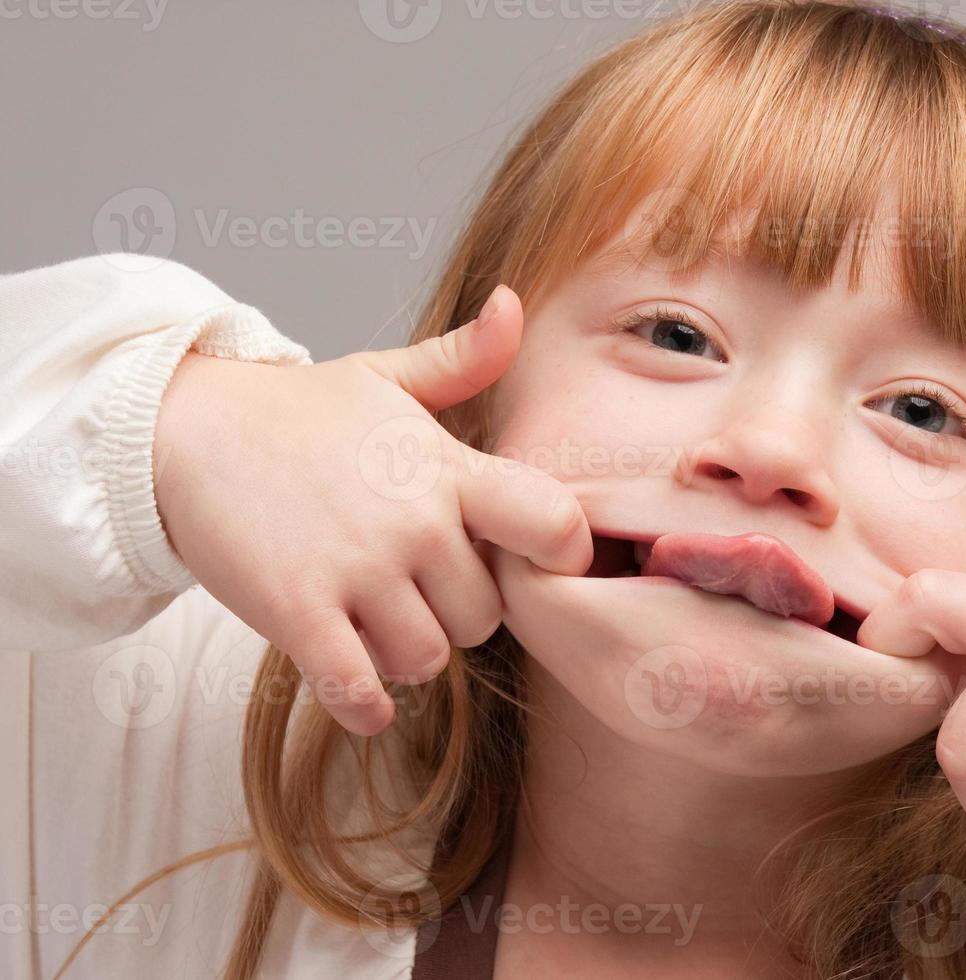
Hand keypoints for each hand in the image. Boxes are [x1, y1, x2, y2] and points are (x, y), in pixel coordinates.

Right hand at [153, 285, 591, 736]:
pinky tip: (360, 688)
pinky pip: (359, 688)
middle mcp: (414, 520)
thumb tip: (515, 305)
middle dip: (458, 614)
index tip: (535, 563)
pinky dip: (365, 704)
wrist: (184, 428)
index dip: (560, 556)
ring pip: (428, 657)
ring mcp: (357, 568)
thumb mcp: (385, 376)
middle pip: (486, 615)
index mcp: (445, 467)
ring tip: (377, 623)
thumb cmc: (298, 412)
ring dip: (406, 653)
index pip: (553, 523)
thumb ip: (462, 359)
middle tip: (421, 593)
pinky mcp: (298, 610)